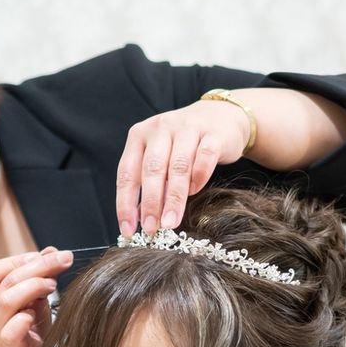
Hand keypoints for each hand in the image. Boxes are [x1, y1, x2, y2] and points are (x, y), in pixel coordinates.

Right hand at [0, 247, 72, 346]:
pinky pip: (13, 326)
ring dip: (34, 286)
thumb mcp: (30, 301)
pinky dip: (27, 316)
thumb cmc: (24, 334)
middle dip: (37, 266)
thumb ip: (36, 277)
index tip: (47, 255)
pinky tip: (37, 315)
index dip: (18, 259)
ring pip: (8, 298)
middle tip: (63, 259)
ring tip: (53, 285)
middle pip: (4, 280)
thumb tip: (52, 251)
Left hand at [116, 98, 252, 235]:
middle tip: (151, 229)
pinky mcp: (213, 133)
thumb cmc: (183, 145)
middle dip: (150, 203)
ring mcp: (188, 127)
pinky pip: (205, 158)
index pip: (127, 173)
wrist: (220, 116)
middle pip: (152, 170)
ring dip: (174, 198)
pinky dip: (199, 177)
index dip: (126, 204)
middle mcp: (161, 128)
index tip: (128, 230)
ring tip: (171, 222)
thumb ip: (149, 183)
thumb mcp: (160, 159)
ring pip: (178, 166)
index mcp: (140, 135)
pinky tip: (195, 191)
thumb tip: (140, 219)